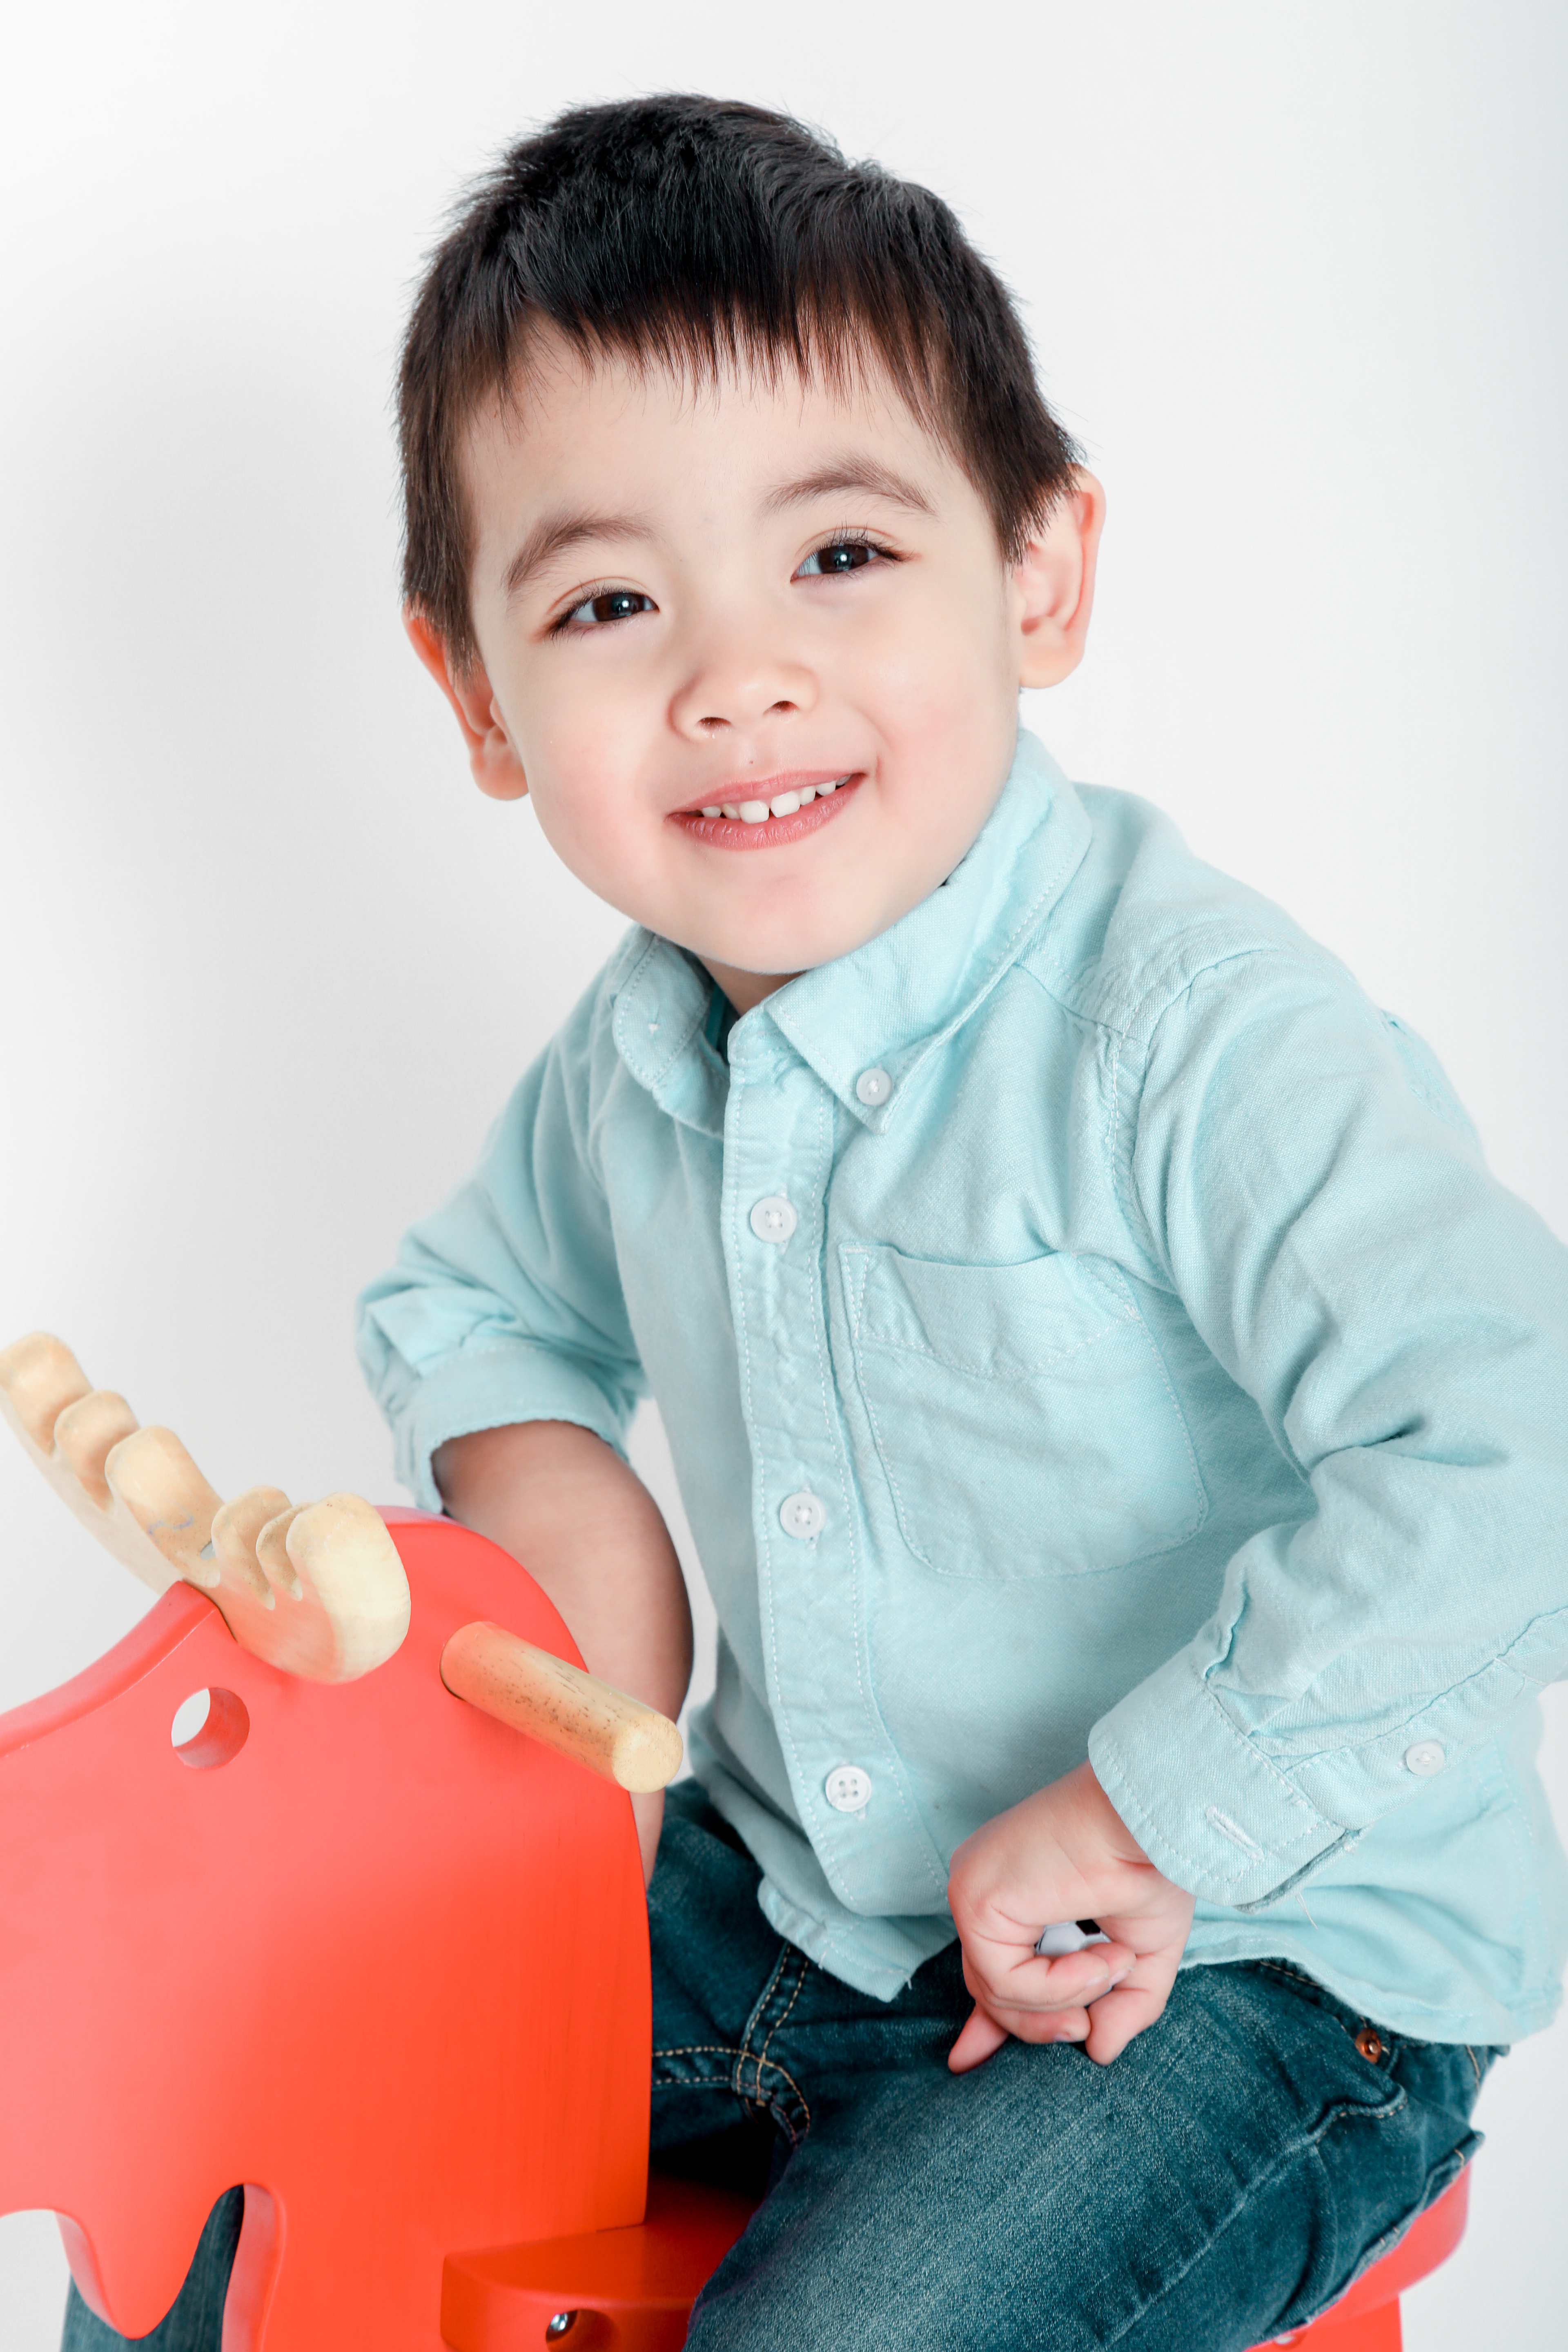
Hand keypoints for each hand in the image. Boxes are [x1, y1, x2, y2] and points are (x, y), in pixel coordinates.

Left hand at [946, 1761, 1194, 2071]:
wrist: (1152, 1820)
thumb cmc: (1149, 1864)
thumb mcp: (1141, 1954)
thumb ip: (1119, 2006)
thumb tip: (1097, 2051)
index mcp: (1014, 1893)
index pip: (988, 1966)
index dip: (985, 2020)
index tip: (966, 2061)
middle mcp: (985, 1889)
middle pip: (990, 1988)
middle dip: (1039, 2024)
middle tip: (1085, 2027)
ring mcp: (974, 1892)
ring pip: (997, 1993)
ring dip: (1068, 1997)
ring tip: (1116, 1963)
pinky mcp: (975, 1900)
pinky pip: (1006, 1981)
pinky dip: (1060, 1984)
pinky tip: (1102, 1955)